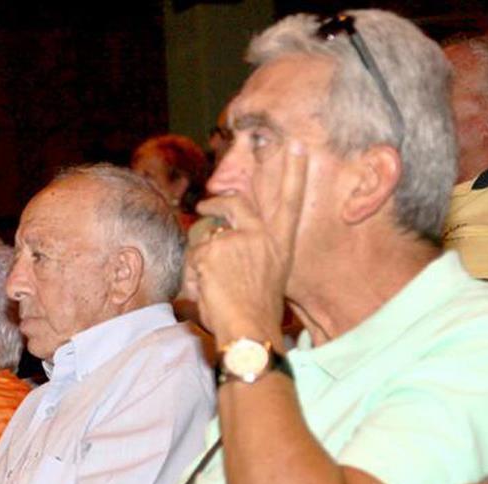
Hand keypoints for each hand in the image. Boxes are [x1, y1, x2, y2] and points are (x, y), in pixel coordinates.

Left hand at [189, 140, 307, 344]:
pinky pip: (192, 256)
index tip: (295, 146)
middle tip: (206, 203)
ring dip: (199, 258)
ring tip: (208, 287)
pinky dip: (191, 274)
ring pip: (205, 237)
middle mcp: (263, 237)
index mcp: (280, 245)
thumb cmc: (255, 315)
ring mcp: (238, 240)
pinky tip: (204, 291)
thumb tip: (218, 236)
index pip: (289, 202)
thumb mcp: (264, 278)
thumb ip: (249, 253)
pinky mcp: (214, 249)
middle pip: (236, 204)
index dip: (293, 173)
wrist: (249, 333)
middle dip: (218, 200)